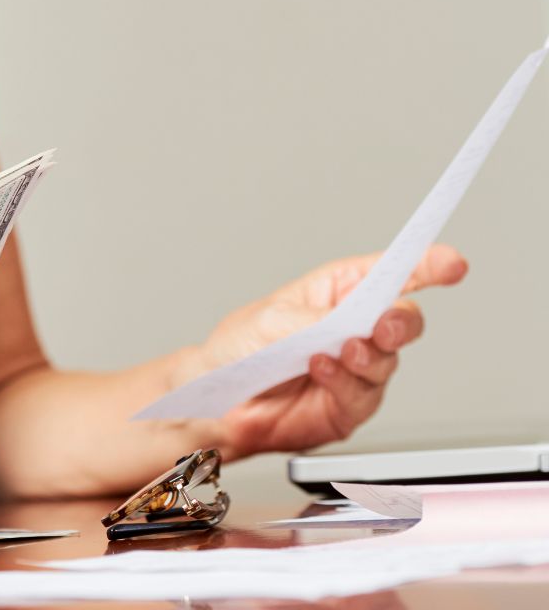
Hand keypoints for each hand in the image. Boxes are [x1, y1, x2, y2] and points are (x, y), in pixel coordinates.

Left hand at [202, 244, 466, 456]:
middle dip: (399, 321)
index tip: (451, 263)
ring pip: (387, 359)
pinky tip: (321, 372)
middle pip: (402, 319)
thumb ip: (317, 322)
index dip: (424, 265)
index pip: (389, 273)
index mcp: (336, 293)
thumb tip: (351, 326)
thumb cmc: (237, 351)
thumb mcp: (272, 321)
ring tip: (334, 353)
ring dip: (364, 356)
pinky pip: (363, 394)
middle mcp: (352, 329)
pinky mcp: (349, 406)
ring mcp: (355, 369)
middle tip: (382, 325)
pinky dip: (344, 382)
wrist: (217, 403)